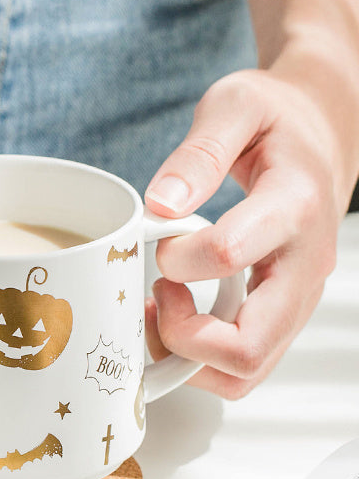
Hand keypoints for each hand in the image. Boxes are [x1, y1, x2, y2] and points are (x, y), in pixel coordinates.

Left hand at [143, 68, 344, 398]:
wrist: (321, 136)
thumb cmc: (277, 122)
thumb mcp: (237, 106)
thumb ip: (199, 152)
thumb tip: (159, 207)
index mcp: (293, 206)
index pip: (227, 257)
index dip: (175, 258)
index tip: (160, 240)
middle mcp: (303, 267)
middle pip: (246, 347)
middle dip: (181, 336)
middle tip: (157, 293)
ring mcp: (297, 300)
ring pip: (244, 372)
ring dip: (186, 356)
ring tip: (159, 309)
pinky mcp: (283, 316)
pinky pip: (241, 366)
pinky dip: (197, 358)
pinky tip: (173, 318)